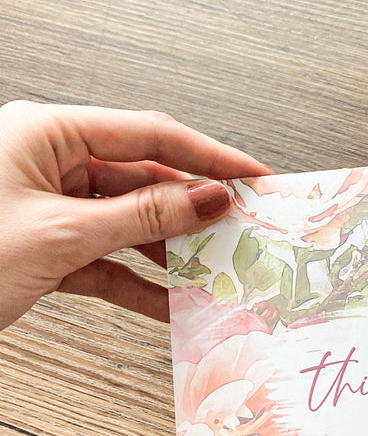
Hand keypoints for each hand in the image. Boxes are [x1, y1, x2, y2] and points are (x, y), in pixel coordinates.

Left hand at [0, 100, 271, 328]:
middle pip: (144, 180)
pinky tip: (171, 301)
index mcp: (45, 134)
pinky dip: (138, 283)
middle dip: (194, 209)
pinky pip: (106, 261)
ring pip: (129, 223)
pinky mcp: (47, 248)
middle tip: (242, 228)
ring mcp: (48, 207)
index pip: (150, 134)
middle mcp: (49, 163)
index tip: (254, 175)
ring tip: (214, 270)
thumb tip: (206, 198)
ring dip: (171, 252)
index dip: (210, 155)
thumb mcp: (60, 234)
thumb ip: (142, 216)